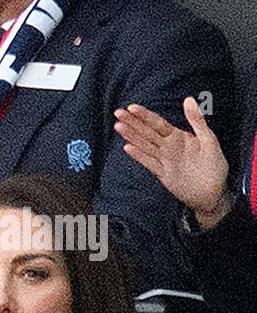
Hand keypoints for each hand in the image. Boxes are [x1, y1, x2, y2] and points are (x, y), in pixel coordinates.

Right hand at [114, 98, 230, 228]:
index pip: (158, 123)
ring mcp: (164, 160)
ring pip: (144, 145)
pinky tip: (127, 147)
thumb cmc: (215, 165)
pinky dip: (138, 155)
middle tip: (117, 113)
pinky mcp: (162, 174)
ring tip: (118, 126)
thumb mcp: (209, 139)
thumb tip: (188, 99)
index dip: (144, 115)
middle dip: (132, 122)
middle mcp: (169, 147)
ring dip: (131, 136)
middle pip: (147, 132)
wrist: (213, 192)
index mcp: (180, 136)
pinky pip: (148, 162)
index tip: (131, 107)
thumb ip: (197, 120)